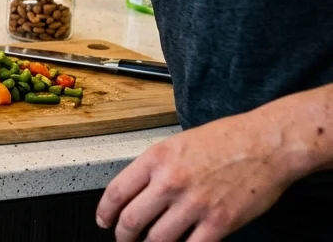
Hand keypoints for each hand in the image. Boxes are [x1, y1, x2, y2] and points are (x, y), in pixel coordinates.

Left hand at [97, 110, 298, 240]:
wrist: (267, 143)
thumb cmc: (227, 139)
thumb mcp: (178, 144)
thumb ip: (156, 168)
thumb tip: (138, 192)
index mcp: (156, 159)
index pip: (117, 192)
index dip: (105, 212)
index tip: (104, 221)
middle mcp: (170, 182)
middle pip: (131, 220)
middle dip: (123, 236)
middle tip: (124, 239)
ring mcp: (195, 204)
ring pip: (157, 239)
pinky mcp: (220, 222)